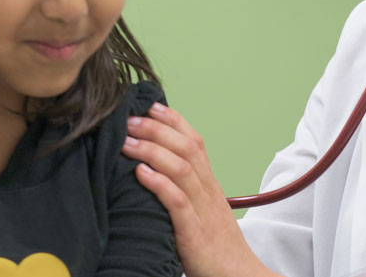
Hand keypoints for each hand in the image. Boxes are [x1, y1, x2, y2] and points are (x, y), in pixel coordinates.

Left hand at [123, 103, 277, 276]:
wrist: (239, 276)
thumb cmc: (215, 248)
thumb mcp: (202, 212)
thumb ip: (185, 191)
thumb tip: (156, 172)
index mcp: (210, 185)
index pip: (195, 141)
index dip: (173, 120)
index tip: (150, 105)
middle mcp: (208, 191)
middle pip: (187, 147)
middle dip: (157, 129)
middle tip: (129, 119)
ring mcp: (203, 211)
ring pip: (182, 169)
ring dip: (152, 150)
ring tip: (127, 142)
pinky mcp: (195, 233)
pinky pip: (177, 202)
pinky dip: (158, 184)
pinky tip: (140, 173)